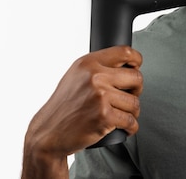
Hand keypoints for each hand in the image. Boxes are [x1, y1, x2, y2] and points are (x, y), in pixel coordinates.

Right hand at [22, 46, 142, 177]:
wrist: (48, 133)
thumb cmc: (63, 106)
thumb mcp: (75, 76)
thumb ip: (96, 67)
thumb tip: (123, 64)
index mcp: (89, 63)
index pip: (124, 52)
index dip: (136, 60)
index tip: (137, 67)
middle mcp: (95, 77)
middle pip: (136, 77)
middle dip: (137, 89)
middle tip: (129, 96)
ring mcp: (100, 96)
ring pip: (135, 102)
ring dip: (133, 111)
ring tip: (123, 115)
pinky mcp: (104, 116)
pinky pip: (131, 121)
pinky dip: (131, 127)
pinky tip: (126, 127)